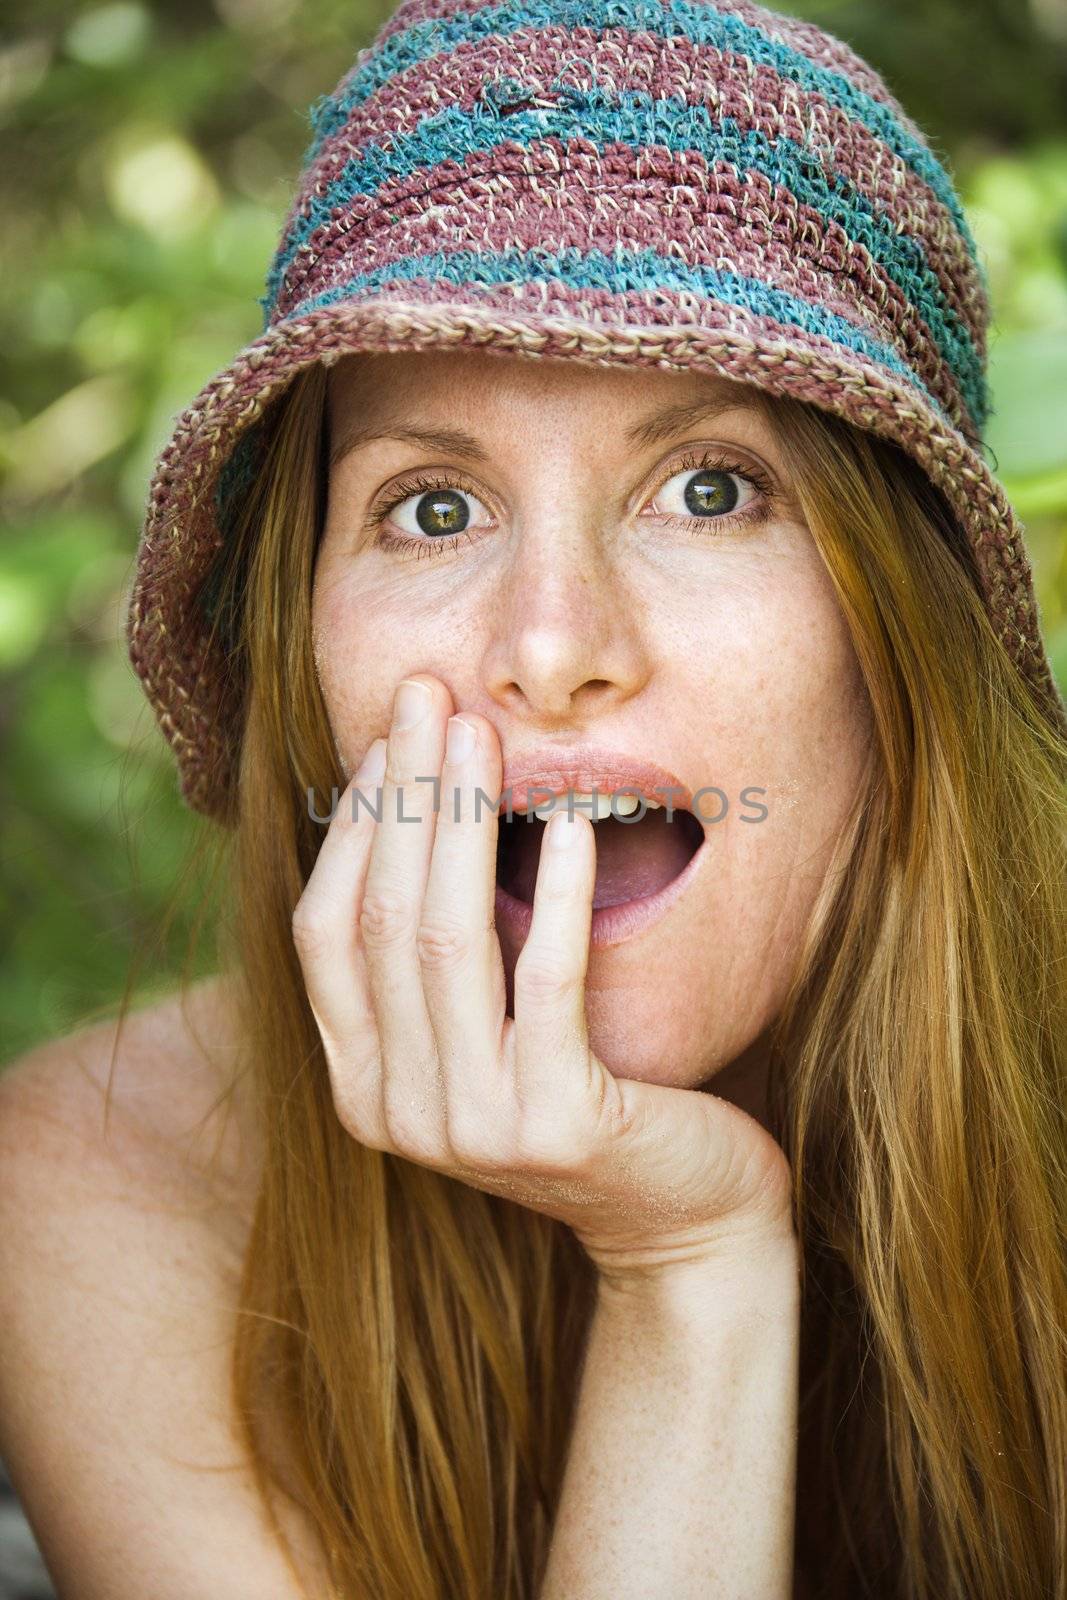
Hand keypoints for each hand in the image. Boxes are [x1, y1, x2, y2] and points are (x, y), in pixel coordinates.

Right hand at [292, 674, 795, 1282]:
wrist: (683, 1216)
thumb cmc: (585, 1100)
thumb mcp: (487, 1033)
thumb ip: (435, 962)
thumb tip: (410, 808)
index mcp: (361, 1085)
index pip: (325, 932)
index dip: (353, 827)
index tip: (389, 739)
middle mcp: (397, 1111)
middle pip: (385, 918)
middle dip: (405, 794)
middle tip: (427, 696)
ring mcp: (472, 1126)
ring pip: (448, 939)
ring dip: (465, 821)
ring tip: (483, 735)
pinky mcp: (558, 1123)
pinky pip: (549, 981)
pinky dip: (560, 893)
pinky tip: (575, 820)